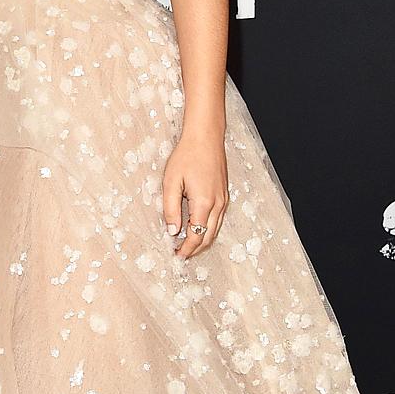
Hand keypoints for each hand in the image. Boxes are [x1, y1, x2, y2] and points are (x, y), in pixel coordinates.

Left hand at [162, 131, 227, 258]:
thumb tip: (172, 231)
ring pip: (215, 229)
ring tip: (186, 244)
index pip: (196, 236)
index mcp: (204, 203)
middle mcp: (218, 204)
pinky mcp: (224, 194)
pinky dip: (208, 229)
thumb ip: (170, 209)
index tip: (175, 256)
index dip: (186, 249)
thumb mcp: (171, 182)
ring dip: (202, 240)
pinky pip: (218, 219)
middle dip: (195, 249)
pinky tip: (196, 227)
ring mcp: (224, 199)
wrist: (206, 137)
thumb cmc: (187, 156)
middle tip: (179, 255)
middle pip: (209, 237)